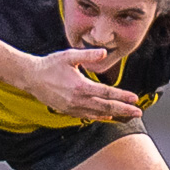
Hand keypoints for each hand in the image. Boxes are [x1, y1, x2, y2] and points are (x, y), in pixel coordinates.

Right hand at [28, 49, 142, 119]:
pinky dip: (99, 117)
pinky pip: (87, 116)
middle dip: (124, 109)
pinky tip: (107, 117)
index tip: (134, 98)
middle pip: (106, 107)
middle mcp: (78, 100)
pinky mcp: (67, 111)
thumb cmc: (50, 65)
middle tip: (138, 111)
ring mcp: (72, 108)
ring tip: (127, 115)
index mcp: (80, 87)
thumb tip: (104, 52)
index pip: (107, 93)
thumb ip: (89, 55)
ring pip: (97, 114)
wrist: (31, 77)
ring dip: (114, 114)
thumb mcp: (69, 56)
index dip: (122, 96)